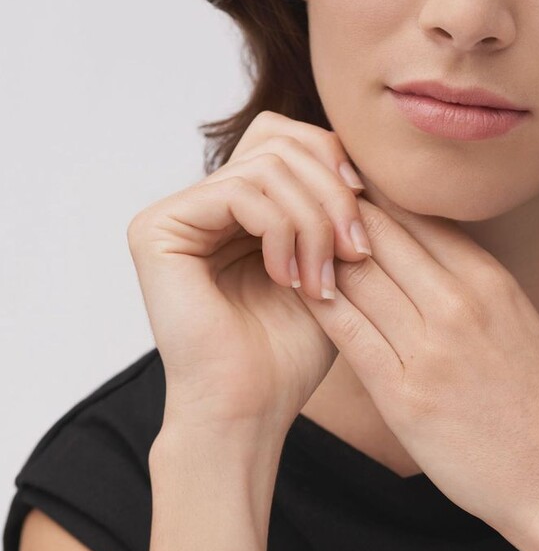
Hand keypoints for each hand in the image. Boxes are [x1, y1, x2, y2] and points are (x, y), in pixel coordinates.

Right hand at [126, 110, 372, 441]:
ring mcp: (176, 213)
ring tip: (323, 282)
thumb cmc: (291, 356)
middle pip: (280, 140)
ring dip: (313, 223)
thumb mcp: (334, 270)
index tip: (369, 226)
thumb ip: (339, 212)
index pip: (292, 140)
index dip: (337, 167)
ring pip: (267, 166)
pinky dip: (280, 231)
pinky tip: (288, 280)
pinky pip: (237, 192)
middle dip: (332, 194)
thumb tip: (366, 159)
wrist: (250, 411)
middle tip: (357, 253)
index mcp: (242, 207)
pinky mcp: (157, 229)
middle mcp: (204, 203)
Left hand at [292, 188, 538, 550]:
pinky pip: (347, 333)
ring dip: (312, 255)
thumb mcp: (517, 329)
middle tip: (283, 205)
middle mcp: (462, 301)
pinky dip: (316, 305)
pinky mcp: (409, 396)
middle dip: (327, 214)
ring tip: (275, 244)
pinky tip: (290, 294)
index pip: (412, 212)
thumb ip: (471, 293)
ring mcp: (435, 348)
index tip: (327, 192)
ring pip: (356, 274)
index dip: (362, 197)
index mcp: (491, 280)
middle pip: (376, 231)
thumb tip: (425, 266)